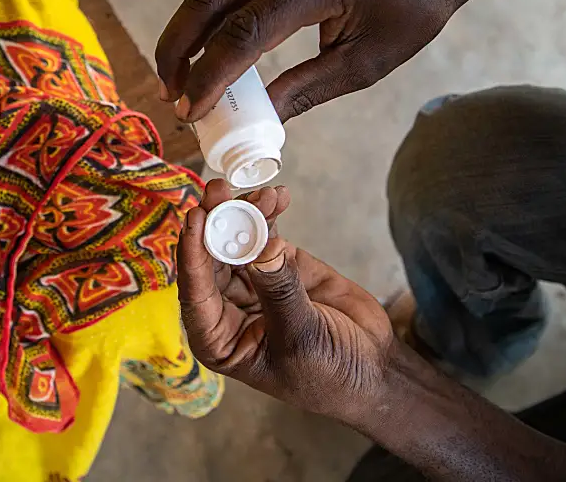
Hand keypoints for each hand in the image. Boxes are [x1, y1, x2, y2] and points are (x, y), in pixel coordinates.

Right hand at [155, 0, 463, 122]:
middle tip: (168, 94)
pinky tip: (201, 57)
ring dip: (186, 35)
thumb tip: (253, 126)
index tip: (189, 112)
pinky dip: (208, 23)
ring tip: (175, 81)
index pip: (243, 32)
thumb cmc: (408, 16)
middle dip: (178, 49)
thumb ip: (304, 90)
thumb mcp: (362, 65)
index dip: (210, 76)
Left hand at [178, 179, 393, 422]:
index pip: (196, 292)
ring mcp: (254, 282)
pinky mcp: (280, 264)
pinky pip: (267, 234)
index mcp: (218, 338)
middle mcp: (227, 308)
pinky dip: (270, 214)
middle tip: (220, 191)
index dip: (193, 254)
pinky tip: (278, 196)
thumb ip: (280, 291)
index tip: (196, 219)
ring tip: (260, 192)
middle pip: (211, 258)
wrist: (373, 368)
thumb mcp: (301, 337)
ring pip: (237, 240)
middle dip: (216, 222)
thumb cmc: (329, 373)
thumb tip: (263, 247)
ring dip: (244, 212)